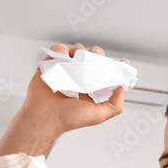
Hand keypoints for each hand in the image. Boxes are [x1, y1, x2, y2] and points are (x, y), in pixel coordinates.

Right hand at [0, 43, 128, 161]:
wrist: (44, 116)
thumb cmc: (68, 118)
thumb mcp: (98, 115)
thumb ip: (115, 105)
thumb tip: (123, 88)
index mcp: (91, 89)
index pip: (106, 74)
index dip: (114, 67)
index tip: (122, 63)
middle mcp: (79, 79)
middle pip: (92, 59)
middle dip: (96, 54)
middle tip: (95, 57)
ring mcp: (65, 71)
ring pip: (76, 51)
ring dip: (79, 50)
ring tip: (77, 57)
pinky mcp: (51, 65)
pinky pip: (58, 50)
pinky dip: (61, 49)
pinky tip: (64, 56)